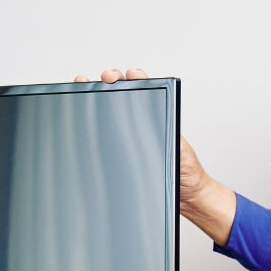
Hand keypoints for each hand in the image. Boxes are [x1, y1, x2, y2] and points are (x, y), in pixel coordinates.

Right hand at [72, 66, 232, 243]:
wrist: (184, 196)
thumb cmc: (187, 173)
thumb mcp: (183, 152)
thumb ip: (175, 140)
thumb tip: (166, 130)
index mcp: (159, 116)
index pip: (144, 89)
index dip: (134, 77)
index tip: (128, 74)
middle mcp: (143, 123)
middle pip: (121, 94)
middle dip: (110, 80)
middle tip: (106, 79)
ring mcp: (129, 136)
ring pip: (108, 110)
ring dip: (96, 96)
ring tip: (87, 87)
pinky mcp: (119, 151)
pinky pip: (104, 133)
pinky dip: (92, 123)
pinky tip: (84, 118)